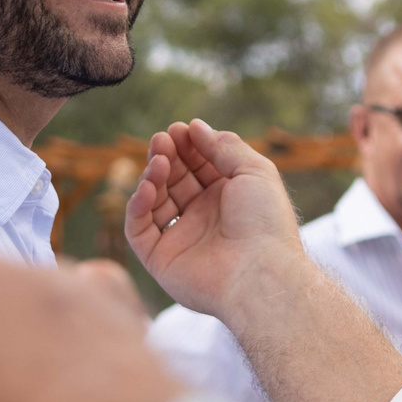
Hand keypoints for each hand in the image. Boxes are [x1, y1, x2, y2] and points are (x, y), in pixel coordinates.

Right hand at [124, 119, 308, 321]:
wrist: (260, 274)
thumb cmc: (264, 223)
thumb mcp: (255, 171)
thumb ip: (225, 146)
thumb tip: (196, 127)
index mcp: (228, 198)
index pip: (199, 165)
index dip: (188, 146)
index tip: (179, 130)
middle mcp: (204, 217)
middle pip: (174, 179)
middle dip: (167, 157)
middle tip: (162, 141)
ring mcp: (182, 238)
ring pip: (154, 201)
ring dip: (152, 177)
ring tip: (159, 163)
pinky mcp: (161, 260)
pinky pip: (139, 229)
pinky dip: (137, 206)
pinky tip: (147, 188)